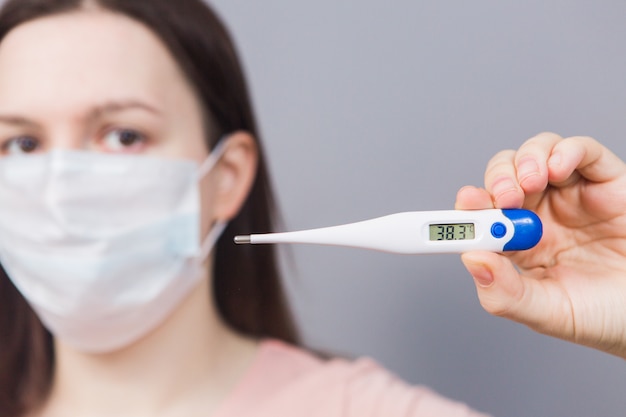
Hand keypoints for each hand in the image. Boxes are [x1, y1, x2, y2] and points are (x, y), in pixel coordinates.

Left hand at [456, 132, 625, 358]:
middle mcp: (541, 214)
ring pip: (535, 155)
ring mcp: (571, 195)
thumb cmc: (601, 313)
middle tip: (504, 196)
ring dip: (524, 161)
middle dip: (498, 178)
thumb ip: (505, 292)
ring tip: (531, 182)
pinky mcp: (606, 181)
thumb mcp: (546, 312)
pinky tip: (557, 168)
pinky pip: (582, 151)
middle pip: (504, 175)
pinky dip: (565, 150)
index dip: (470, 204)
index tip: (466, 203)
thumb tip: (471, 259)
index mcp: (519, 244)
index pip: (484, 213)